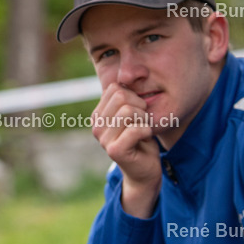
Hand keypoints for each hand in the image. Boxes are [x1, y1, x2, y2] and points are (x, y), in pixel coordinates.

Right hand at [91, 83, 161, 217]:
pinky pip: (137, 129)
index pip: (115, 87)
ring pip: (129, 111)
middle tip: (141, 122)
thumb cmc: (140, 139)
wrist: (144, 169)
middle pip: (122, 96)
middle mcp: (96, 126)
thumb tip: (127, 75)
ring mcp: (103, 139)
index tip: (136, 113)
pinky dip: (147, 131)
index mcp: (98, 115)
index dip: (133, 96)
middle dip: (140, 106)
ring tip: (142, 131)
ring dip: (144, 120)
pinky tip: (144, 140)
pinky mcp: (115, 150)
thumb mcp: (132, 114)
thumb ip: (125, 98)